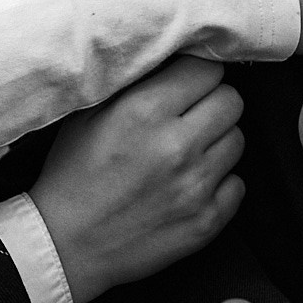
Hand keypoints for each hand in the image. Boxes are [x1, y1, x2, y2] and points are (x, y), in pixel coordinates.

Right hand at [29, 56, 243, 302]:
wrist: (65, 246)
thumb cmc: (72, 175)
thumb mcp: (90, 113)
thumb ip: (135, 81)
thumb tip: (172, 55)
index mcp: (145, 111)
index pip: (207, 68)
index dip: (198, 73)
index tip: (188, 82)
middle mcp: (178, 146)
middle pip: (232, 101)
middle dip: (213, 102)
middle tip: (190, 115)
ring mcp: (196, 186)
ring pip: (238, 139)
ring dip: (217, 141)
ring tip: (188, 151)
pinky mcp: (207, 220)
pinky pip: (238, 183)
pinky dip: (220, 182)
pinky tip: (190, 184)